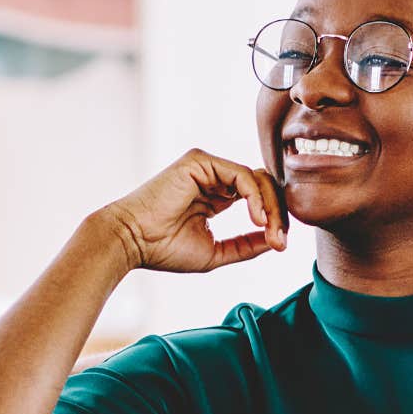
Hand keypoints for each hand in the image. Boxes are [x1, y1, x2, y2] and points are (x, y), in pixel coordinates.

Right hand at [94, 149, 285, 273]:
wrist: (132, 242)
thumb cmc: (163, 249)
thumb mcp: (216, 252)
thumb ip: (246, 245)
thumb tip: (277, 241)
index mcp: (216, 197)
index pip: (257, 198)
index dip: (273, 220)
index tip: (280, 245)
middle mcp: (213, 178)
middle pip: (262, 186)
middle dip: (277, 213)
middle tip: (280, 240)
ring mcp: (207, 168)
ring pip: (256, 179)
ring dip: (270, 207)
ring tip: (270, 232)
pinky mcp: (200, 161)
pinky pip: (241, 175)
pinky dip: (255, 197)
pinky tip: (257, 218)